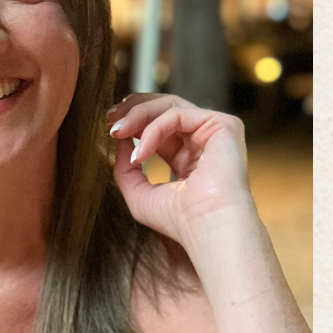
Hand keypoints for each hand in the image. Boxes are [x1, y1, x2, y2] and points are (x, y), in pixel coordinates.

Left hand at [107, 93, 252, 249]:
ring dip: (138, 114)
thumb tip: (119, 137)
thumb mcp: (139, 193)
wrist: (207, 228)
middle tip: (110, 117)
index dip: (134, 120)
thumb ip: (125, 166)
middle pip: (165, 107)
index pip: (159, 125)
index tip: (109, 127)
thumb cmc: (178, 220)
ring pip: (170, 104)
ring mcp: (214, 131)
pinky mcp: (223, 125)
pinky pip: (177, 114)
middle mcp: (203, 141)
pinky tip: (140, 153)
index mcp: (188, 156)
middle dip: (134, 109)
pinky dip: (152, 130)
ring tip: (117, 132)